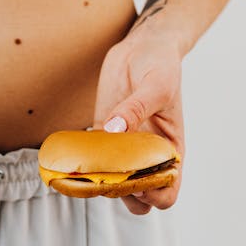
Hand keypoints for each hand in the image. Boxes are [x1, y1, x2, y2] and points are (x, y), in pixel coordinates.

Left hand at [93, 33, 184, 215]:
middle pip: (137, 198)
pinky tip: (74, 151)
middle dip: (122, 193)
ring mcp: (124, 146)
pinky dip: (83, 161)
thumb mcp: (156, 85)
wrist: (143, 47)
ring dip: (99, 180)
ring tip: (86, 164)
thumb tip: (114, 130)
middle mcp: (147, 154)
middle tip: (106, 173)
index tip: (136, 177)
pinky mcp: (104, 132)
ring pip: (112, 182)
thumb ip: (135, 109)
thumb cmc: (161, 66)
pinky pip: (93, 157)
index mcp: (170, 149)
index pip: (167, 192)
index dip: (152, 194)